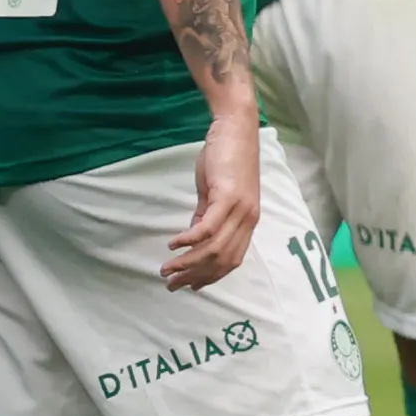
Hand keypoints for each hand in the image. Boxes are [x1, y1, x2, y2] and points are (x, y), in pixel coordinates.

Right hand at [165, 113, 261, 290]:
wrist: (236, 129)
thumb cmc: (225, 159)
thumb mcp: (215, 194)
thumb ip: (206, 216)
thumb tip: (193, 239)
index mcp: (247, 221)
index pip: (231, 260)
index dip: (210, 277)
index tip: (189, 286)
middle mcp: (248, 219)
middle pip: (222, 260)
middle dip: (195, 276)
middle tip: (171, 283)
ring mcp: (240, 209)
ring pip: (215, 248)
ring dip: (188, 263)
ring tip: (167, 269)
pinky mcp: (228, 196)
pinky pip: (208, 227)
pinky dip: (189, 240)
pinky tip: (173, 245)